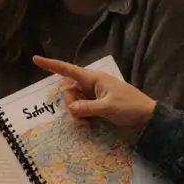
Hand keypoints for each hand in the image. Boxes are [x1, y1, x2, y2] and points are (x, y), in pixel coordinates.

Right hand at [33, 56, 156, 129]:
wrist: (147, 116)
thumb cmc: (130, 107)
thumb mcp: (108, 108)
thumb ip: (86, 108)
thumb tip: (71, 109)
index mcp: (94, 79)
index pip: (68, 70)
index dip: (51, 65)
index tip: (35, 59)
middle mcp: (91, 84)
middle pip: (69, 92)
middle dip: (71, 106)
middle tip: (82, 119)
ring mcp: (94, 94)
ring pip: (74, 102)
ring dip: (77, 114)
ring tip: (89, 124)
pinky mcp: (97, 103)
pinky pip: (82, 108)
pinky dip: (83, 116)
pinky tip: (91, 124)